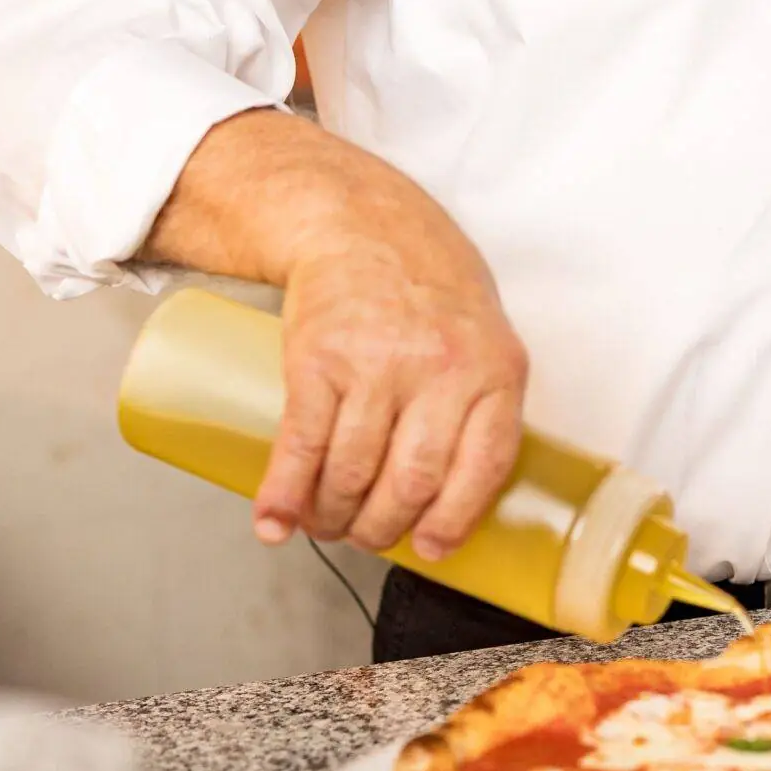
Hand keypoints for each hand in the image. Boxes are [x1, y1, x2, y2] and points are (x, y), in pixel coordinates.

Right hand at [142, 110, 528, 563]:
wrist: (362, 223)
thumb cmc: (429, 289)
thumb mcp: (483, 338)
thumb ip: (480, 407)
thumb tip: (455, 498)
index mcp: (495, 370)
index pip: (483, 466)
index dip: (453, 519)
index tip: (430, 547)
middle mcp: (441, 369)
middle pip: (412, 481)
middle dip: (383, 527)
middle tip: (367, 536)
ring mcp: (377, 364)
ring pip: (354, 472)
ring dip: (332, 517)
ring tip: (326, 524)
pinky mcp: (318, 359)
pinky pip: (302, 445)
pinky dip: (285, 494)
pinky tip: (275, 522)